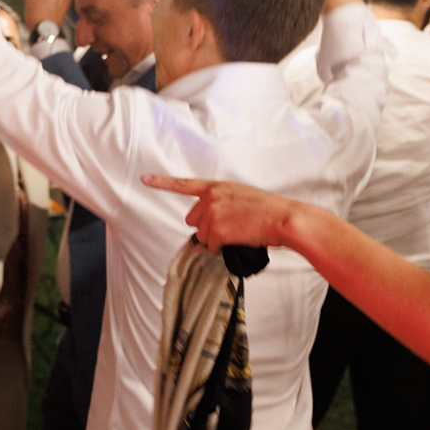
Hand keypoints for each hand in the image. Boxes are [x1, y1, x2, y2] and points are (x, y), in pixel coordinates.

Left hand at [142, 176, 300, 250]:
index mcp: (218, 187)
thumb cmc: (270, 211)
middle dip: (207, 228)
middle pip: (193, 220)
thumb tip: (206, 232)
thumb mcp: (243, 198)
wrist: (285, 218)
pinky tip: (238, 240)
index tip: (145, 179)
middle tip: (231, 228)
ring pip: (202, 237)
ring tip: (240, 232)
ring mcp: (212, 213)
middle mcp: (211, 197)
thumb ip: (221, 206)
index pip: (185, 184)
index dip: (162, 183)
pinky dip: (222, 249)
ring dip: (217, 240)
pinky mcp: (217, 229)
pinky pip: (211, 247)